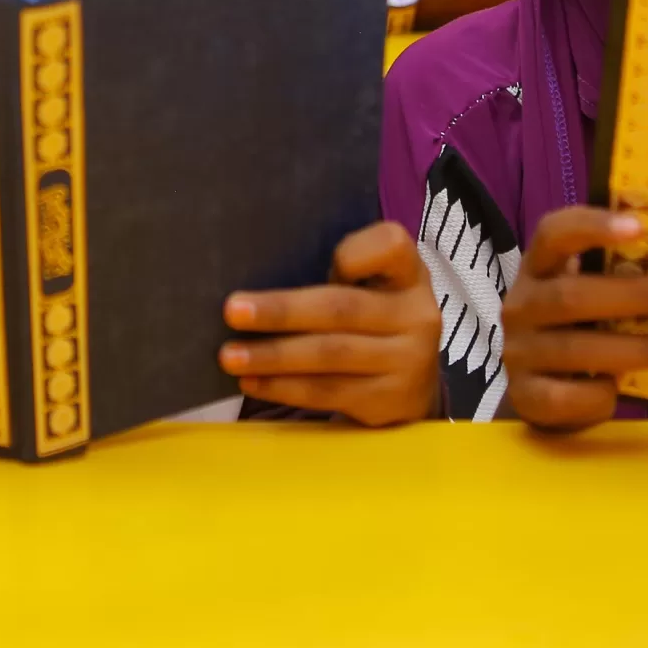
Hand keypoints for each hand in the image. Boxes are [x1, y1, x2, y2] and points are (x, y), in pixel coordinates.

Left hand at [219, 221, 440, 425]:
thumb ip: (337, 278)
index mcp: (409, 273)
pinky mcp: (389, 401)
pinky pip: (329, 392)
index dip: (354, 253)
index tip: (324, 263)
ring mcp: (408, 361)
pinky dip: (284, 387)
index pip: (390, 247)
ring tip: (230, 356)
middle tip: (233, 312)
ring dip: (274, 356)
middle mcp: (417, 314)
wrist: (413, 384)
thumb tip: (253, 290)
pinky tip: (252, 382)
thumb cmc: (374, 318)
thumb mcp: (372, 287)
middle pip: (342, 309)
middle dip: (282, 311)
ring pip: (330, 355)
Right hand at [502, 207, 647, 432]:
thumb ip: (617, 261)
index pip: (553, 234)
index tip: (641, 225)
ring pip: (575, 349)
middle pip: (571, 295)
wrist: (546, 393)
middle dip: (637, 295)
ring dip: (638, 349)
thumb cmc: (584, 329)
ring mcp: (518, 352)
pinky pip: (564, 396)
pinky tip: (624, 392)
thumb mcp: (593, 289)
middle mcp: (521, 306)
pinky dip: (598, 395)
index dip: (593, 226)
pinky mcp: (526, 396)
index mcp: (538, 269)